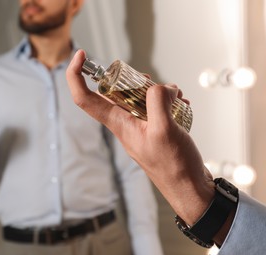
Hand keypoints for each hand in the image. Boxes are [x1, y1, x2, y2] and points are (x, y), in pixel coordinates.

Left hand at [66, 49, 214, 225]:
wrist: (188, 187)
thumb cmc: (174, 166)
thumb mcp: (164, 130)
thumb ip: (156, 102)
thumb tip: (159, 87)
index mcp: (118, 124)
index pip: (85, 99)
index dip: (76, 76)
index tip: (81, 55)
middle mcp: (124, 124)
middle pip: (116, 92)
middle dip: (133, 80)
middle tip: (153, 83)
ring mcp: (139, 126)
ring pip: (137, 97)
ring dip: (156, 91)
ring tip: (176, 95)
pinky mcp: (153, 129)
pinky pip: (153, 107)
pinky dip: (167, 101)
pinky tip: (181, 104)